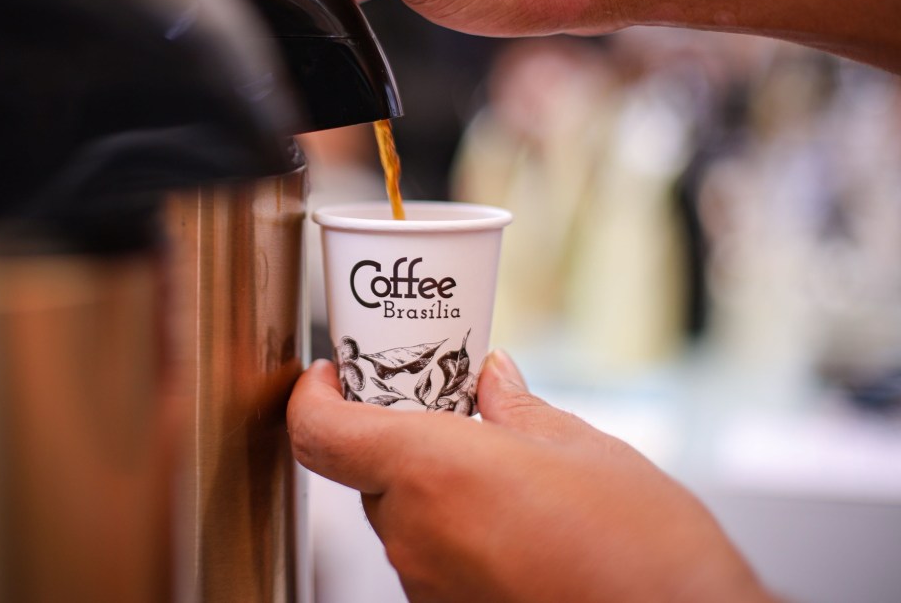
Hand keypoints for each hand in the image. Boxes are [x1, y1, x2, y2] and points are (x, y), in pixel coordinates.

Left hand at [288, 351, 774, 601]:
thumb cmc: (643, 548)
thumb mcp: (583, 449)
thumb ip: (518, 410)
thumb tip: (492, 380)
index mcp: (434, 473)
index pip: (320, 434)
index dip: (314, 396)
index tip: (332, 374)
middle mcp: (415, 538)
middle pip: (370, 473)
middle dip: (402, 438)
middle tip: (451, 415)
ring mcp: (428, 588)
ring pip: (405, 518)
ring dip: (436, 488)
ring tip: (504, 475)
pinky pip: (434, 559)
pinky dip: (457, 532)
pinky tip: (519, 526)